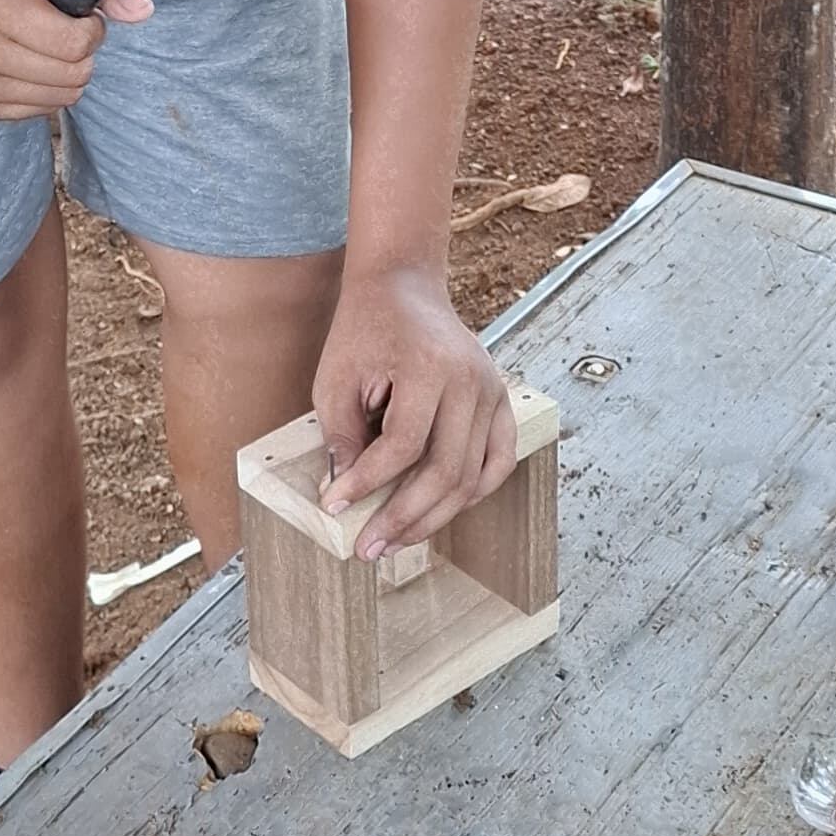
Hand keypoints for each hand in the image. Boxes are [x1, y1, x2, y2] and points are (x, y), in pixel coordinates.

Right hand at [0, 0, 150, 121]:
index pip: (72, 44)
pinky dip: (41, 86)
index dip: (93, 28)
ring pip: (58, 100)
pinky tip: (19, 55)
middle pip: (70, 77)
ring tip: (35, 36)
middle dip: (80, 50)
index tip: (82, 11)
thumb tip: (142, 10)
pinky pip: (36, 111)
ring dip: (62, 70)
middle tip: (59, 23)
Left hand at [314, 266, 517, 557]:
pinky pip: (498, 461)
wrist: (403, 288)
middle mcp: (472, 381)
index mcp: (431, 367)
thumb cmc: (365, 328)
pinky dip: (474, 493)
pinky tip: (439, 513)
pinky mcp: (501, 400)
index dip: (367, 483)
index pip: (403, 445)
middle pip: (446, 470)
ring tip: (395, 541)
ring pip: (474, 476)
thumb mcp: (336, 378)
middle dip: (403, 518)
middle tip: (368, 548)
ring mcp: (493, 391)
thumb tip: (349, 496)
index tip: (334, 506)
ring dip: (434, 517)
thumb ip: (343, 437)